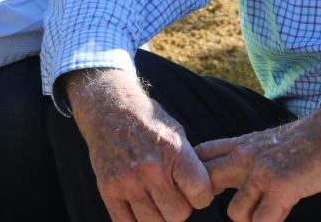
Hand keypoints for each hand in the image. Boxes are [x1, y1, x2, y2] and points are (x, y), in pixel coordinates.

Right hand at [63, 69, 213, 221]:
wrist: (109, 109)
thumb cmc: (148, 123)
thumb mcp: (177, 134)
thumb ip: (192, 164)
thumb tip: (212, 193)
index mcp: (173, 150)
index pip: (200, 193)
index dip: (202, 198)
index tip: (196, 192)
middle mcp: (150, 167)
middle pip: (177, 214)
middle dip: (179, 208)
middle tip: (173, 195)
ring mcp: (127, 180)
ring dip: (158, 215)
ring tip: (155, 199)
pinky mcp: (107, 189)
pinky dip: (136, 220)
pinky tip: (139, 207)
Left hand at [194, 103, 320, 221]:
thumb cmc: (304, 142)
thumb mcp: (265, 142)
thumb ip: (245, 158)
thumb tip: (225, 182)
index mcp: (241, 145)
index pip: (200, 154)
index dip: (195, 176)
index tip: (206, 191)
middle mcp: (245, 156)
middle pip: (205, 182)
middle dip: (210, 203)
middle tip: (239, 211)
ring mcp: (262, 172)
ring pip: (234, 213)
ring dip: (250, 220)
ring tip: (267, 214)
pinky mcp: (282, 186)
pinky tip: (281, 215)